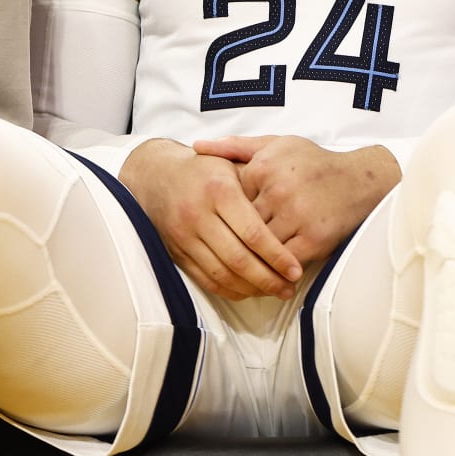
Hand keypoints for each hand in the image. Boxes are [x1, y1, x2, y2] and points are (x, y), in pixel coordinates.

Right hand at [120, 138, 302, 300]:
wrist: (158, 175)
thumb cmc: (206, 169)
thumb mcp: (232, 164)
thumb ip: (258, 187)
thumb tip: (291, 217)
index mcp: (219, 191)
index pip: (253, 233)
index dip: (277, 256)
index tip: (296, 270)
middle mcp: (198, 215)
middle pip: (238, 259)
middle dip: (268, 279)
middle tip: (290, 288)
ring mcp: (184, 236)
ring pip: (222, 274)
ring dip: (251, 289)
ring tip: (274, 291)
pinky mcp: (175, 252)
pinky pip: (205, 279)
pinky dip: (229, 290)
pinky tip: (249, 291)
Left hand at [193, 136, 398, 268]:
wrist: (359, 180)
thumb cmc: (312, 162)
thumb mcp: (275, 144)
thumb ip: (234, 147)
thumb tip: (197, 146)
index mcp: (264, 166)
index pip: (229, 199)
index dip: (223, 214)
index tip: (216, 225)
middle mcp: (279, 190)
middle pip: (241, 226)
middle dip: (231, 240)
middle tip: (216, 254)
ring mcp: (297, 215)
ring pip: (260, 247)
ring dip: (249, 261)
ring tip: (236, 272)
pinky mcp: (313, 238)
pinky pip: (283, 262)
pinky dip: (273, 271)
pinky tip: (266, 275)